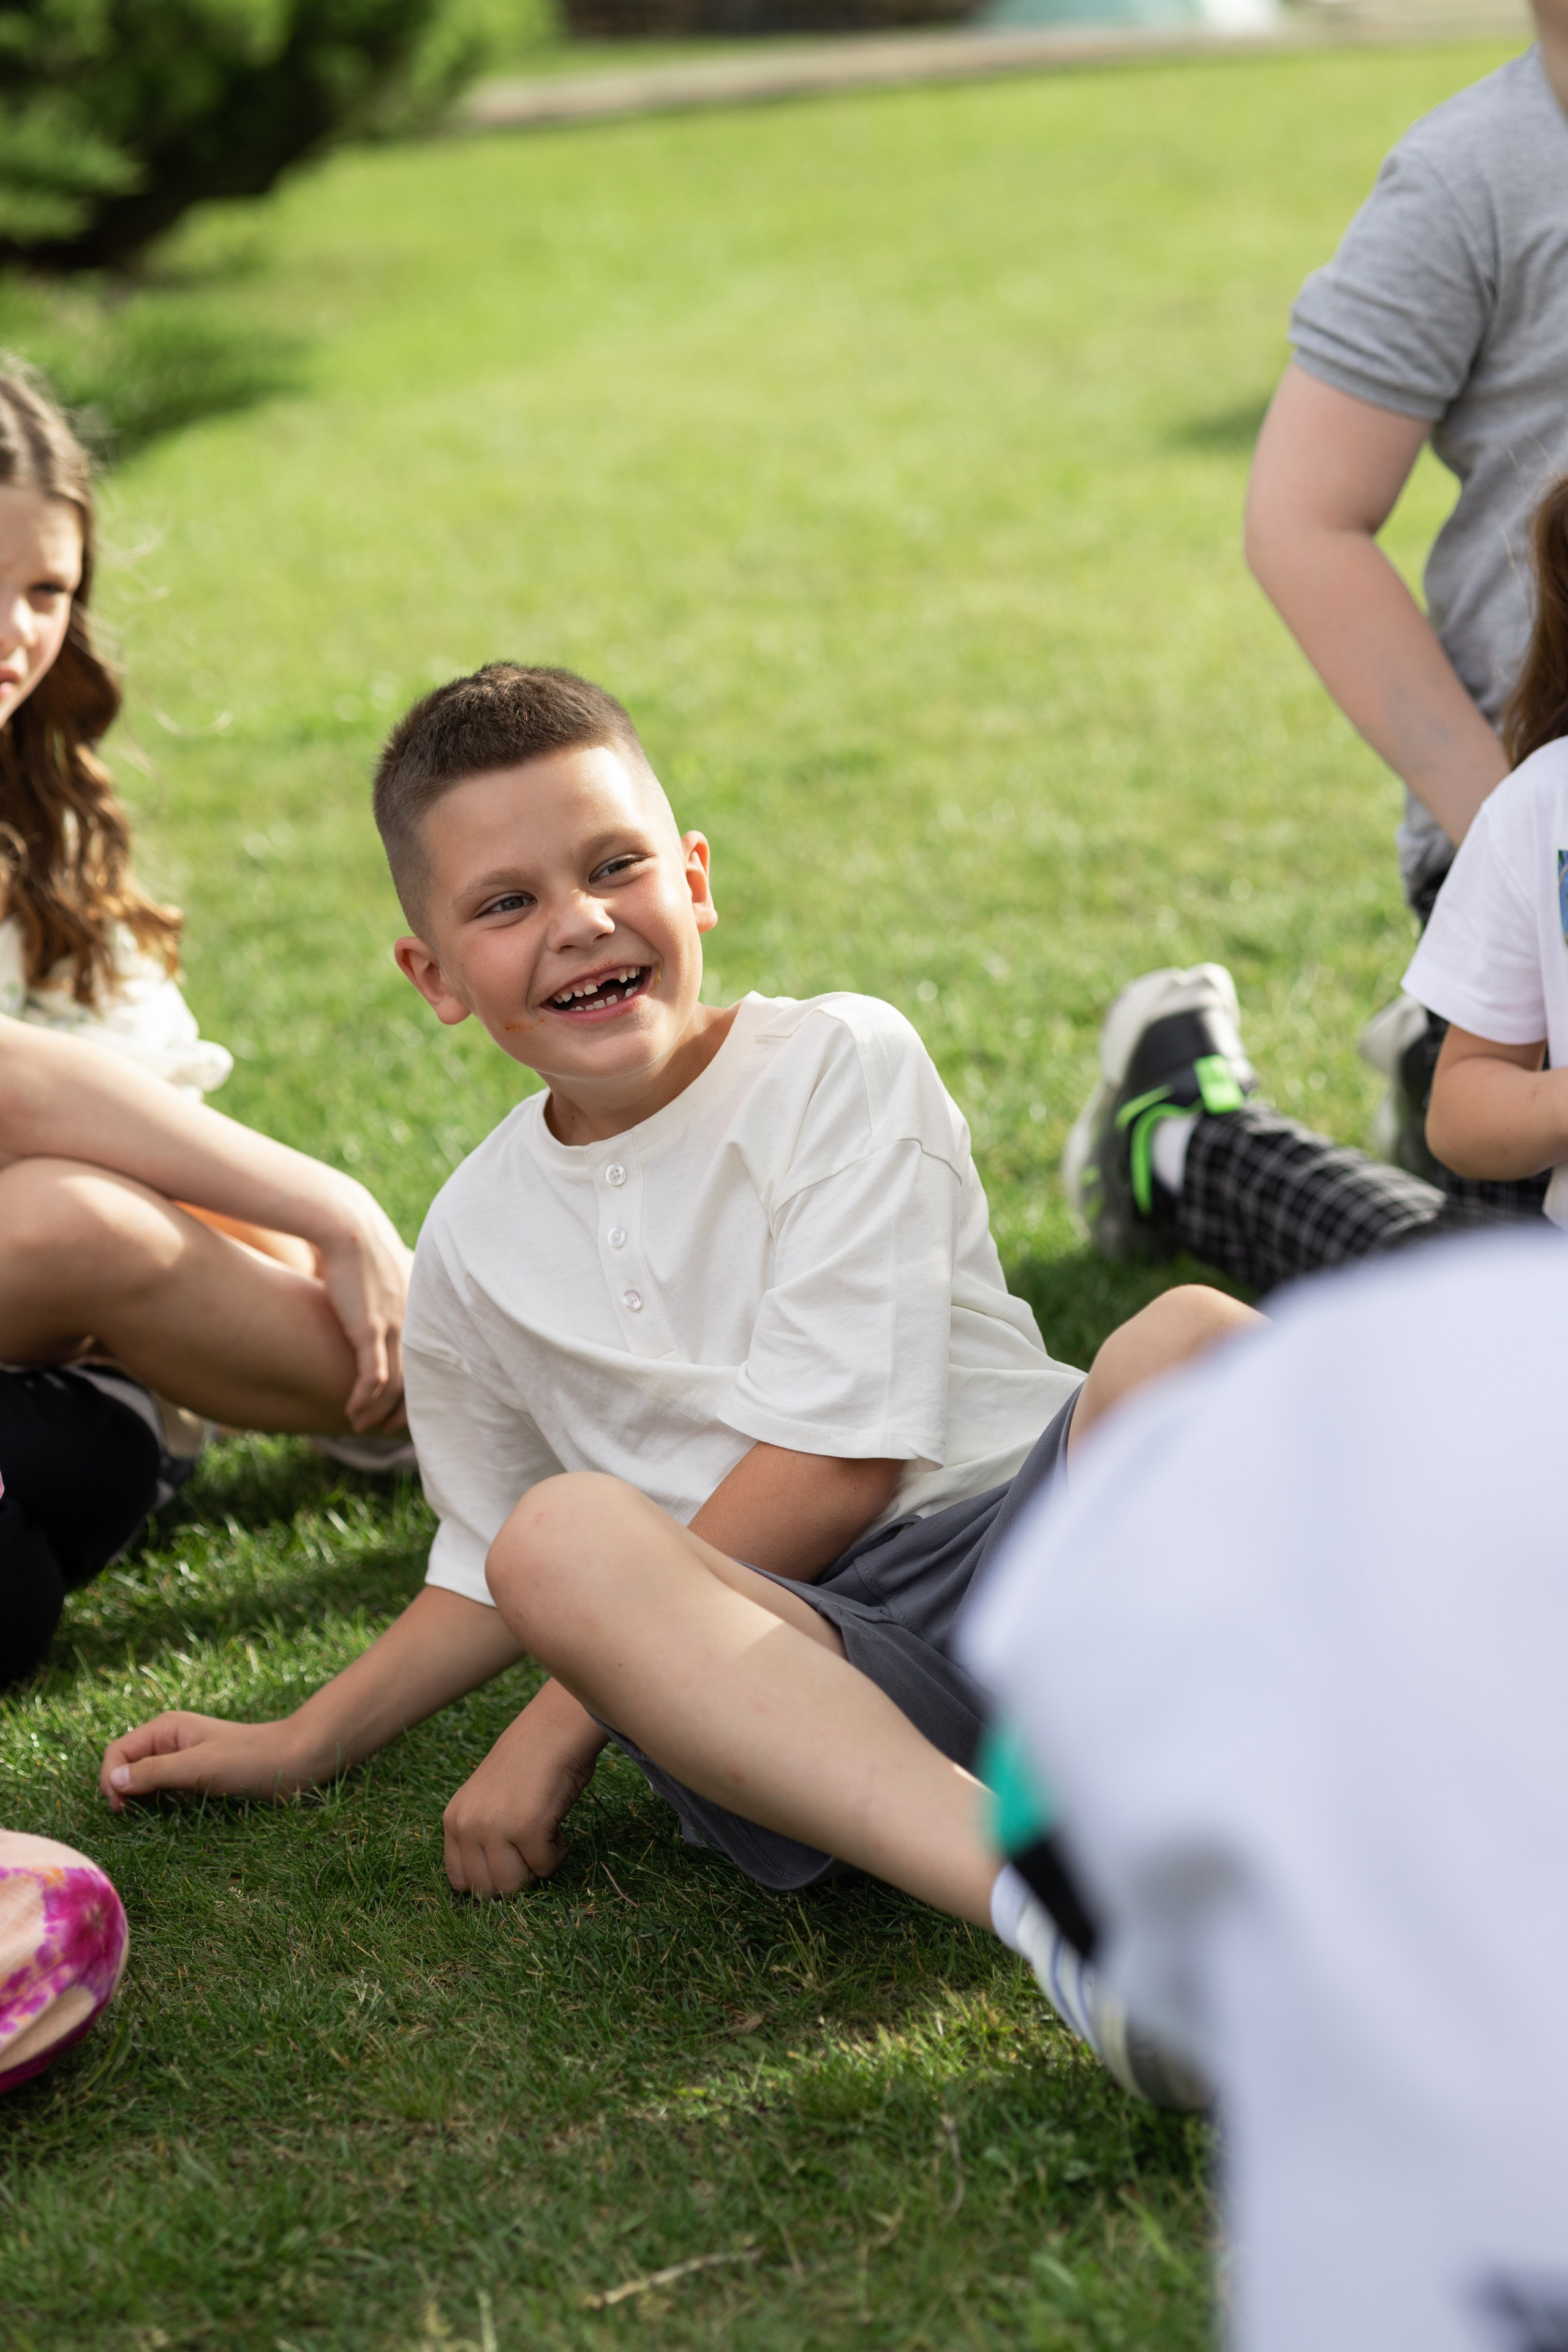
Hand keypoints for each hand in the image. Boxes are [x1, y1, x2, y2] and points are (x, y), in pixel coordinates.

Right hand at [100, 1711, 311, 1810]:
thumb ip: (155, 1772)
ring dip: (139, 1796)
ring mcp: (182, 1757)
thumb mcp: (198, 1766)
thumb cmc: (248, 1760)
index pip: (117, 1751)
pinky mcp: (195, 1774)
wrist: (293, 1762)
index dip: (111, 1778)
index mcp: (166, 1728)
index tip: (120, 1807)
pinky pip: (163, 1787)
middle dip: (121, 1788)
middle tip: (129, 1815)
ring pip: (143, 1778)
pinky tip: (162, 1813)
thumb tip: (114, 1781)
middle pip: (127, 1764)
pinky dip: (157, 1800)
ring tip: (143, 1816)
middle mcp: (170, 1739)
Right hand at [311, 1185, 414, 1431]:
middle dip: (400, 1409)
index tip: (404, 1406)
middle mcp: (414, 1322)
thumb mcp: (384, 1272)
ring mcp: (395, 1327)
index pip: (426, 1360)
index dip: (416, 1388)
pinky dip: (363, 1398)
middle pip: (416, 1380)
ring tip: (360, 1426)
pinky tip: (352, 1410)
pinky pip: (372, 1376)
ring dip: (376, 1410)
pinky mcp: (370, 1329)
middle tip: (387, 1428)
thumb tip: (375, 1298)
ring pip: (394, 1385)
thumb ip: (388, 1291)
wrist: (348, 1227)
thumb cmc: (359, 1246)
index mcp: (419, 1310)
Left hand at [442, 1684, 607, 1896]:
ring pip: (513, 1886)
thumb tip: (492, 1886)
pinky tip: (557, 1827)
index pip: (459, 1881)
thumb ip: (479, 1836)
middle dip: (514, 1878)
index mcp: (454, 1820)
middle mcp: (468, 1825)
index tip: (510, 1864)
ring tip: (542, 1838)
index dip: (489, 1880)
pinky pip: (545, 1867)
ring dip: (534, 1869)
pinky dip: (557, 1853)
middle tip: (529, 1851)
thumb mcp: (485, 1801)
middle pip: (487, 1891)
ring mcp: (495, 1828)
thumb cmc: (526, 1765)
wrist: (552, 1730)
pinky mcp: (527, 1828)